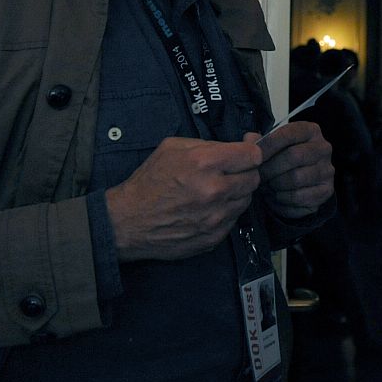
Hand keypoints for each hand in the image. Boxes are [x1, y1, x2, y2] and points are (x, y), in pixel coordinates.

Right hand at [105, 136, 261, 260]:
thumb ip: (209, 144)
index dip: (251, 151)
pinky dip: (226, 212)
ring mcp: (216, 217)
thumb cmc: (149, 182)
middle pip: (254, 178)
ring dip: (236, 193)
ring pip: (246, 200)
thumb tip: (239, 144)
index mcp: (205, 163)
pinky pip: (234, 219)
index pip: (252, 155)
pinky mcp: (214, 237)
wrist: (128, 221)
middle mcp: (215, 190)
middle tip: (229, 171)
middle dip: (245, 171)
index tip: (246, 151)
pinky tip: (208, 208)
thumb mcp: (173, 147)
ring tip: (215, 190)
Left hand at [253, 121, 333, 218]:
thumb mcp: (272, 146)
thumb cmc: (282, 160)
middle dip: (270, 168)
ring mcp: (327, 170)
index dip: (268, 145)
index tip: (253, 156)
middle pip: (294, 156)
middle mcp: (323, 148)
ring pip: (296, 179)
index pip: (288, 133)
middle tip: (257, 176)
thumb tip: (250, 140)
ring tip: (266, 186)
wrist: (300, 184)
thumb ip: (259, 141)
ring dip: (275, 185)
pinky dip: (283, 199)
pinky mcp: (326, 191)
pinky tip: (276, 196)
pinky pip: (300, 197)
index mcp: (310, 131)